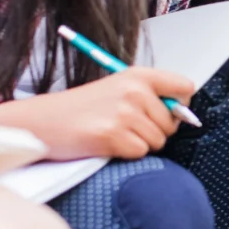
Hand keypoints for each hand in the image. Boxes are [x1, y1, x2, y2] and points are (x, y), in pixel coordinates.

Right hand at [0, 66, 197, 160]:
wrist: (43, 122)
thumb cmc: (82, 109)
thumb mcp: (117, 89)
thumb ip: (150, 96)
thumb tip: (185, 116)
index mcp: (138, 75)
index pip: (185, 87)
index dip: (180, 106)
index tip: (164, 112)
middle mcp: (134, 91)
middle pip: (172, 123)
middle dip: (154, 131)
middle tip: (125, 126)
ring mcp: (124, 113)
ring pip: (158, 141)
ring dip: (139, 143)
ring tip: (113, 133)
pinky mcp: (113, 135)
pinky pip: (140, 153)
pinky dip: (126, 153)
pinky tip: (107, 144)